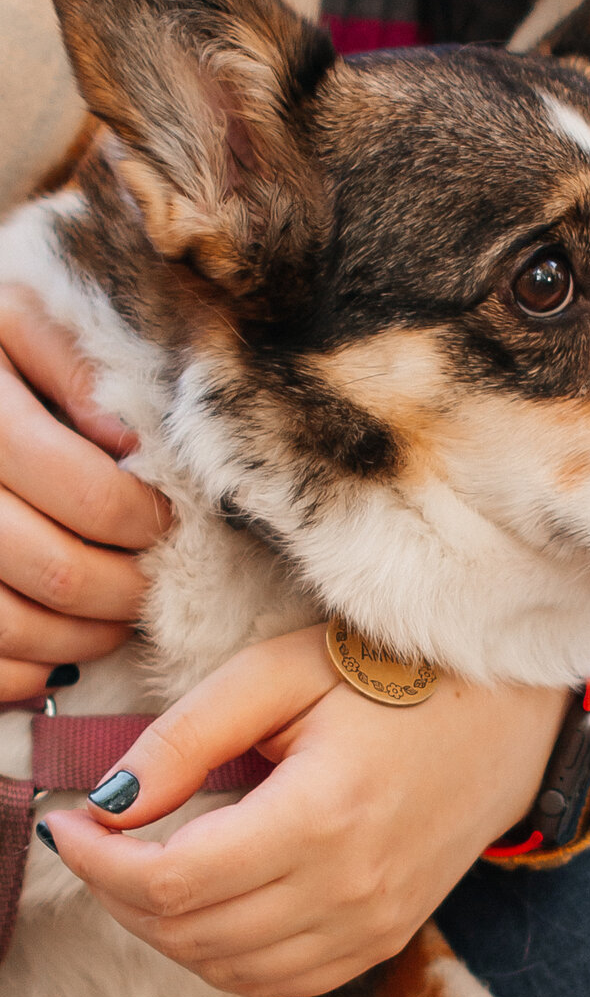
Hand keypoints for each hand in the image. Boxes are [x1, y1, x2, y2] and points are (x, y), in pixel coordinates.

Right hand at [0, 285, 170, 699]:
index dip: (145, 520)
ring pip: (13, 624)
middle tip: (151, 577)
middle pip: (57, 569)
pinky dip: (23, 672)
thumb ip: (79, 370)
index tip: (167, 519)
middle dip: (126, 587)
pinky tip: (55, 653)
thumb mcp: (21, 323)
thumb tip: (131, 445)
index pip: (91, 495)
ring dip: (84, 636)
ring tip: (117, 615)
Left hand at [41, 627, 567, 996]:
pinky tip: (218, 899)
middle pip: (192, 933)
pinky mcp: (388, 932)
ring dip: (170, 927)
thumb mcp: (283, 673)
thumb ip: (190, 736)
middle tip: (106, 837)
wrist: (505, 709)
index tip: (73, 826)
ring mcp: (376, 921)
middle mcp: (352, 888)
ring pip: (230, 967)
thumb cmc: (393, 673)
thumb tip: (111, 804)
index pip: (173, 882)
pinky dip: (228, 952)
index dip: (101, 863)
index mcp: (324, 815)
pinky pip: (283, 976)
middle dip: (124, 892)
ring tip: (154, 863)